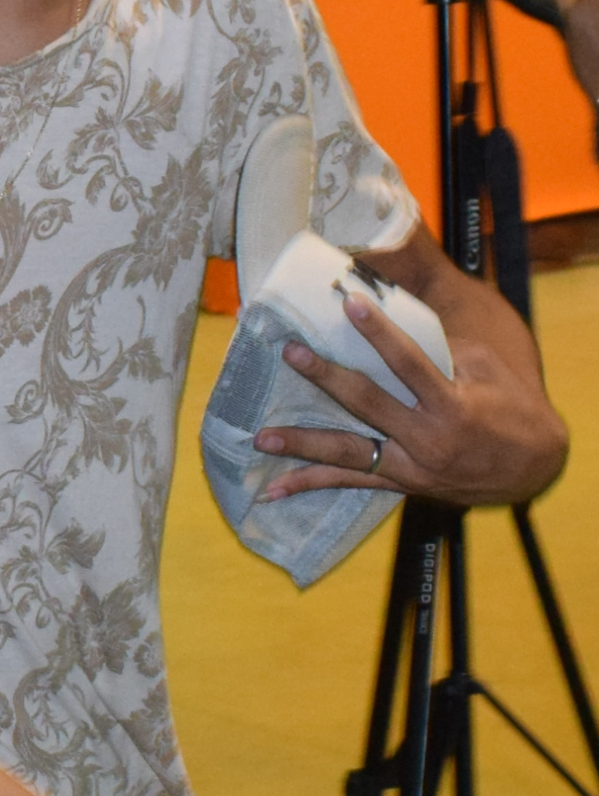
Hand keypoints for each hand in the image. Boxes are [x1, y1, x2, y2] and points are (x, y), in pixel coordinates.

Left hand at [257, 285, 567, 506]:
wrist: (533, 467)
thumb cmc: (511, 408)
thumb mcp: (487, 372)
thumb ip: (442, 352)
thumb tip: (392, 324)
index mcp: (454, 405)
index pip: (409, 362)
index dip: (378, 331)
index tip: (349, 303)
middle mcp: (428, 439)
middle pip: (368, 404)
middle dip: (326, 377)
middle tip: (290, 352)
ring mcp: (411, 467)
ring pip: (349, 452)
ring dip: (302, 444)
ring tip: (261, 437)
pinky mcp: (400, 484)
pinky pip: (348, 484)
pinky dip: (309, 485)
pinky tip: (271, 492)